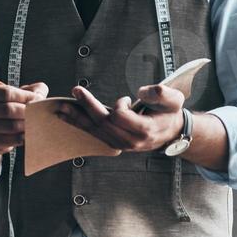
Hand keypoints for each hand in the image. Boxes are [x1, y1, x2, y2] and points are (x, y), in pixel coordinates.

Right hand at [0, 81, 49, 157]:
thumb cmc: (5, 113)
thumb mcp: (13, 97)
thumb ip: (30, 90)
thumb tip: (41, 90)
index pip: (7, 93)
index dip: (25, 95)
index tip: (37, 98)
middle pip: (9, 109)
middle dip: (28, 111)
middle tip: (39, 113)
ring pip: (12, 126)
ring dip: (28, 124)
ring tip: (36, 122)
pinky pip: (13, 139)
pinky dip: (25, 136)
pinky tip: (29, 133)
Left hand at [54, 83, 185, 152]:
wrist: (171, 132)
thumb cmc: (170, 112)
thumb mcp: (174, 99)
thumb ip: (160, 93)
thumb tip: (141, 92)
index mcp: (144, 130)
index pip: (120, 117)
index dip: (119, 105)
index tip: (127, 98)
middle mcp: (130, 141)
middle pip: (103, 123)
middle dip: (87, 106)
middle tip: (75, 91)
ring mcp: (121, 144)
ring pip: (95, 131)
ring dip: (77, 118)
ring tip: (61, 107)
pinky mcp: (113, 143)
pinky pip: (94, 134)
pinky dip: (81, 124)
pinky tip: (68, 116)